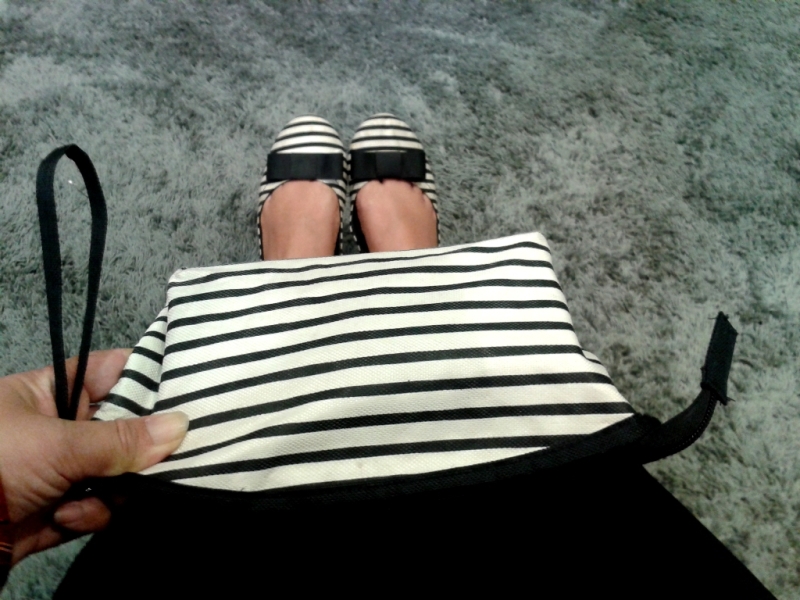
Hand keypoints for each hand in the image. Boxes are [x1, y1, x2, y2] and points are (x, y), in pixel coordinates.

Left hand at [0, 349, 187, 565]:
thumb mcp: (58, 445)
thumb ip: (122, 439)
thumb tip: (183, 425)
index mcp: (48, 394)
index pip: (109, 372)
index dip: (145, 376)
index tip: (184, 387)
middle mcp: (58, 428)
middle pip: (122, 426)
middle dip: (142, 444)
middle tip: (168, 452)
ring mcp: (62, 469)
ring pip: (120, 469)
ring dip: (116, 486)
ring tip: (105, 496)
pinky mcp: (64, 508)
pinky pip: (103, 505)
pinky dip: (92, 513)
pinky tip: (68, 517)